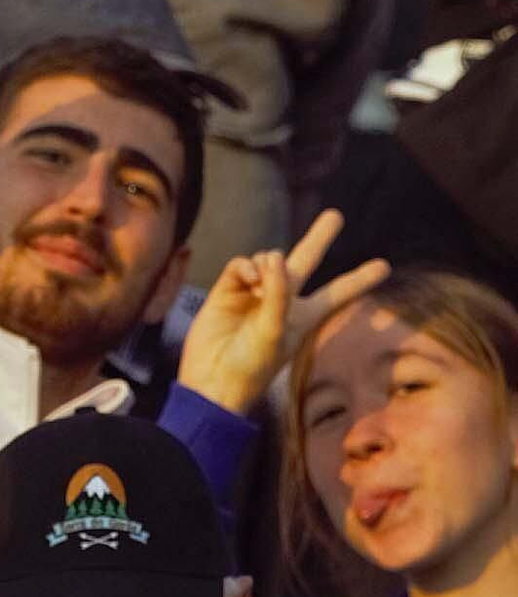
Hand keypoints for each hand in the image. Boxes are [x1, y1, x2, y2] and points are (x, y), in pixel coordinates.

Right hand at [176, 209, 389, 416]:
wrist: (212, 380)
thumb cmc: (252, 364)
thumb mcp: (275, 330)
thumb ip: (279, 291)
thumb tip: (272, 256)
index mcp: (305, 316)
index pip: (339, 293)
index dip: (360, 279)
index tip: (384, 267)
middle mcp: (282, 300)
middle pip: (306, 259)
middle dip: (320, 237)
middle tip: (335, 215)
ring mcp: (254, 293)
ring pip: (267, 258)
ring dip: (266, 264)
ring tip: (258, 287)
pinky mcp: (227, 290)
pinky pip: (242, 264)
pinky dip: (246, 267)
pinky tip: (247, 280)